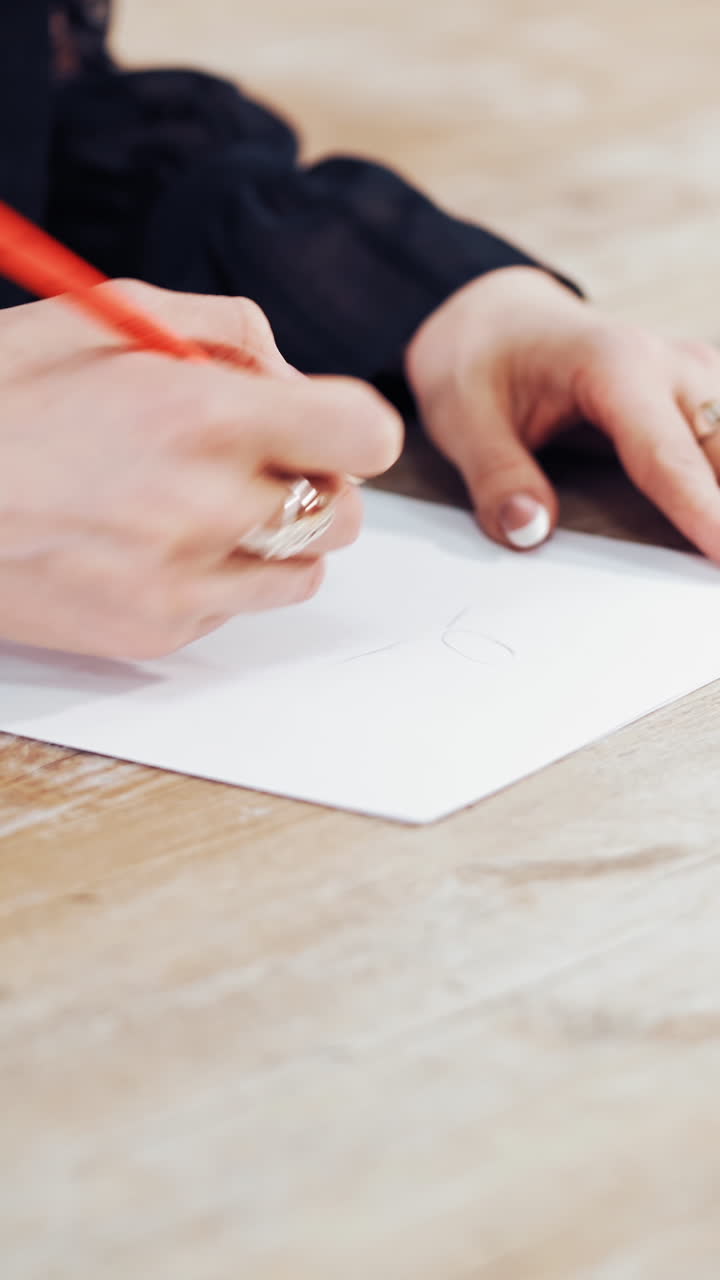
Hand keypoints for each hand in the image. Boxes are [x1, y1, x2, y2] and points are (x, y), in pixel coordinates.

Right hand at [0, 281, 401, 657]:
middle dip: (316, 481)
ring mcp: (180, 581)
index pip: (365, 437)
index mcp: (198, 412)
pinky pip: (237, 609)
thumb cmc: (1, 397)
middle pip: (345, 513)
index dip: (353, 428)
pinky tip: (157, 546)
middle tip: (260, 463)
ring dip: (278, 537)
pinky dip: (220, 577)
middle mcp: (202, 505)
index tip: (325, 425)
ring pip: (305, 572)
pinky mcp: (153, 633)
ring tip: (208, 508)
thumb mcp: (105, 316)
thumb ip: (225, 330)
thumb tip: (293, 378)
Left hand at [405, 266, 719, 556]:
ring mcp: (691, 376)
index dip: (702, 512)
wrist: (493, 319)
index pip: (667, 455)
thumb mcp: (462, 418)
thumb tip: (529, 530)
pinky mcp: (698, 394)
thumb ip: (496, 477)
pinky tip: (714, 523)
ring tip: (715, 554)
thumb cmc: (481, 361)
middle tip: (716, 570)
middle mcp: (666, 364)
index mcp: (613, 363)